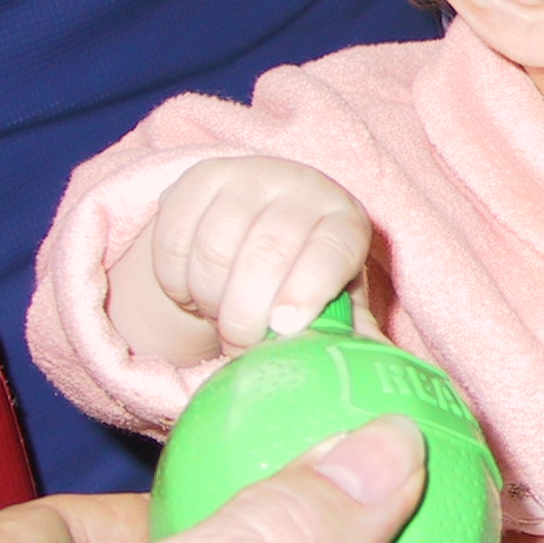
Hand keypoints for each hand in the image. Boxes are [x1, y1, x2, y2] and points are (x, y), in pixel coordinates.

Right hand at [120, 155, 371, 357]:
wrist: (257, 223)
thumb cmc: (304, 272)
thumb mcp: (335, 297)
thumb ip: (351, 330)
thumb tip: (369, 366)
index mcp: (345, 220)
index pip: (331, 252)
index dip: (307, 291)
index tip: (284, 328)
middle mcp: (301, 187)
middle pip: (267, 254)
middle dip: (247, 314)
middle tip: (240, 344)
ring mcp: (249, 176)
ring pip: (215, 249)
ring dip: (209, 298)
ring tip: (218, 316)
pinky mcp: (200, 176)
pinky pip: (174, 238)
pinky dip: (175, 279)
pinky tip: (190, 291)